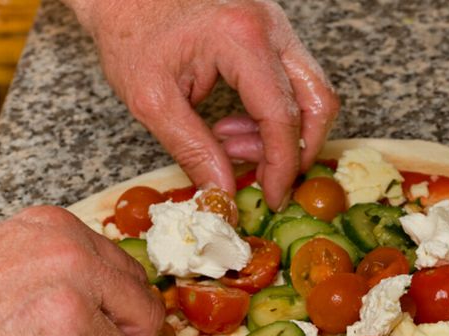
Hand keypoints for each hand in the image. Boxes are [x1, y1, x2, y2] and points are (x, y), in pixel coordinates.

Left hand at [66, 0, 338, 209]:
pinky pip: (294, 83)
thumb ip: (192, 150)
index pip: (282, 116)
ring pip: (313, 93)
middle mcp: (271, 28)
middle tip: (265, 177)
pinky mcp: (273, 34)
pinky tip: (236, 126)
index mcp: (241, 39)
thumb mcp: (151, 100)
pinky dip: (274, 115)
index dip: (282, 165)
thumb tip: (223, 192)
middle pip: (318, 102)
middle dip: (298, 150)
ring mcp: (277, 27)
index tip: (272, 196)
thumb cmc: (130, 32)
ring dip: (283, 134)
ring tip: (230, 145)